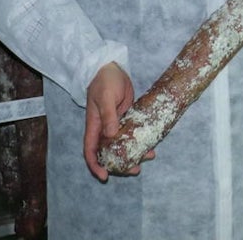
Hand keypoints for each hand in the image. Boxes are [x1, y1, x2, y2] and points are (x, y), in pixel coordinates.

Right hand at [83, 61, 153, 178]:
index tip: (104, 176)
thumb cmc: (104, 80)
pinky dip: (140, 140)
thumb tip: (111, 134)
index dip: (95, 165)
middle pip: (109, 152)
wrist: (112, 67)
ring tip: (148, 157)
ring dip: (134, 153)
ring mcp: (116, 124)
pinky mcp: (127, 118)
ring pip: (123, 144)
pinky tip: (151, 144)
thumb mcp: (105, 97)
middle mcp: (104, 128)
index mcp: (94, 126)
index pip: (91, 151)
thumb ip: (108, 115)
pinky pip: (133, 133)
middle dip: (120, 164)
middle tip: (134, 170)